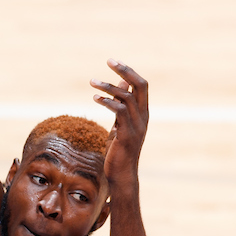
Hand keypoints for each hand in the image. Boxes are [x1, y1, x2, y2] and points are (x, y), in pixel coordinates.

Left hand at [92, 60, 148, 188]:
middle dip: (125, 70)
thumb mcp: (121, 124)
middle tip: (109, 61)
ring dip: (108, 87)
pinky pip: (120, 112)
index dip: (129, 72)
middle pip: (140, 86)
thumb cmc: (119, 150)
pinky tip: (95, 99)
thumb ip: (122, 105)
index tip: (113, 62)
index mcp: (143, 113)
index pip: (141, 85)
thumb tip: (121, 83)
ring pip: (127, 97)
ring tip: (92, 82)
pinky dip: (107, 102)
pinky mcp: (127, 135)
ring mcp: (137, 126)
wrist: (121, 175)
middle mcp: (143, 117)